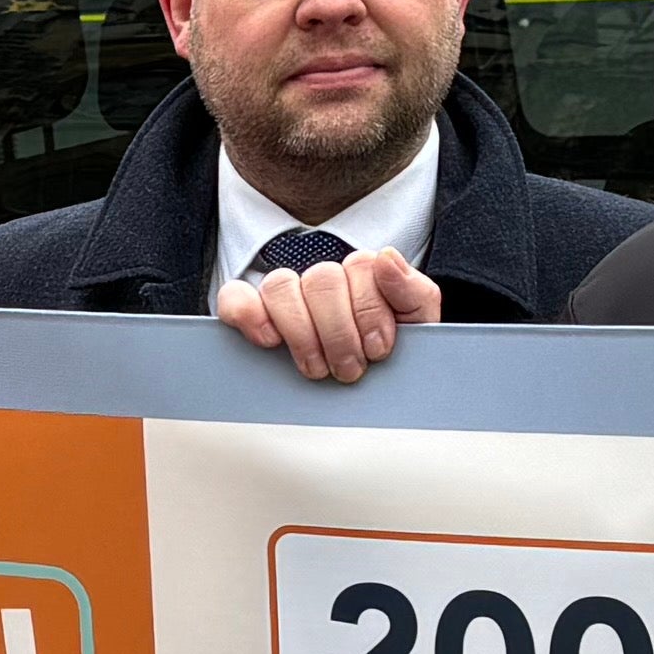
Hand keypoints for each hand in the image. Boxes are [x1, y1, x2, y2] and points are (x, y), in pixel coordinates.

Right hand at [215, 248, 444, 385]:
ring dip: (301, 332)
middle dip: (338, 332)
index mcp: (362, 276)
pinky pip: (235, 297)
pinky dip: (249, 315)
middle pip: (321, 279)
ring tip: (316, 368)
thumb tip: (386, 258)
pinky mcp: (251, 312)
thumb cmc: (390, 357)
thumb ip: (414, 291)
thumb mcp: (417, 327)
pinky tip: (269, 341)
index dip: (369, 310)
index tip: (378, 349)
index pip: (360, 265)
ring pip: (280, 285)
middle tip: (349, 369)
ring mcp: (286, 294)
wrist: (375, 395)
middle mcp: (322, 280)